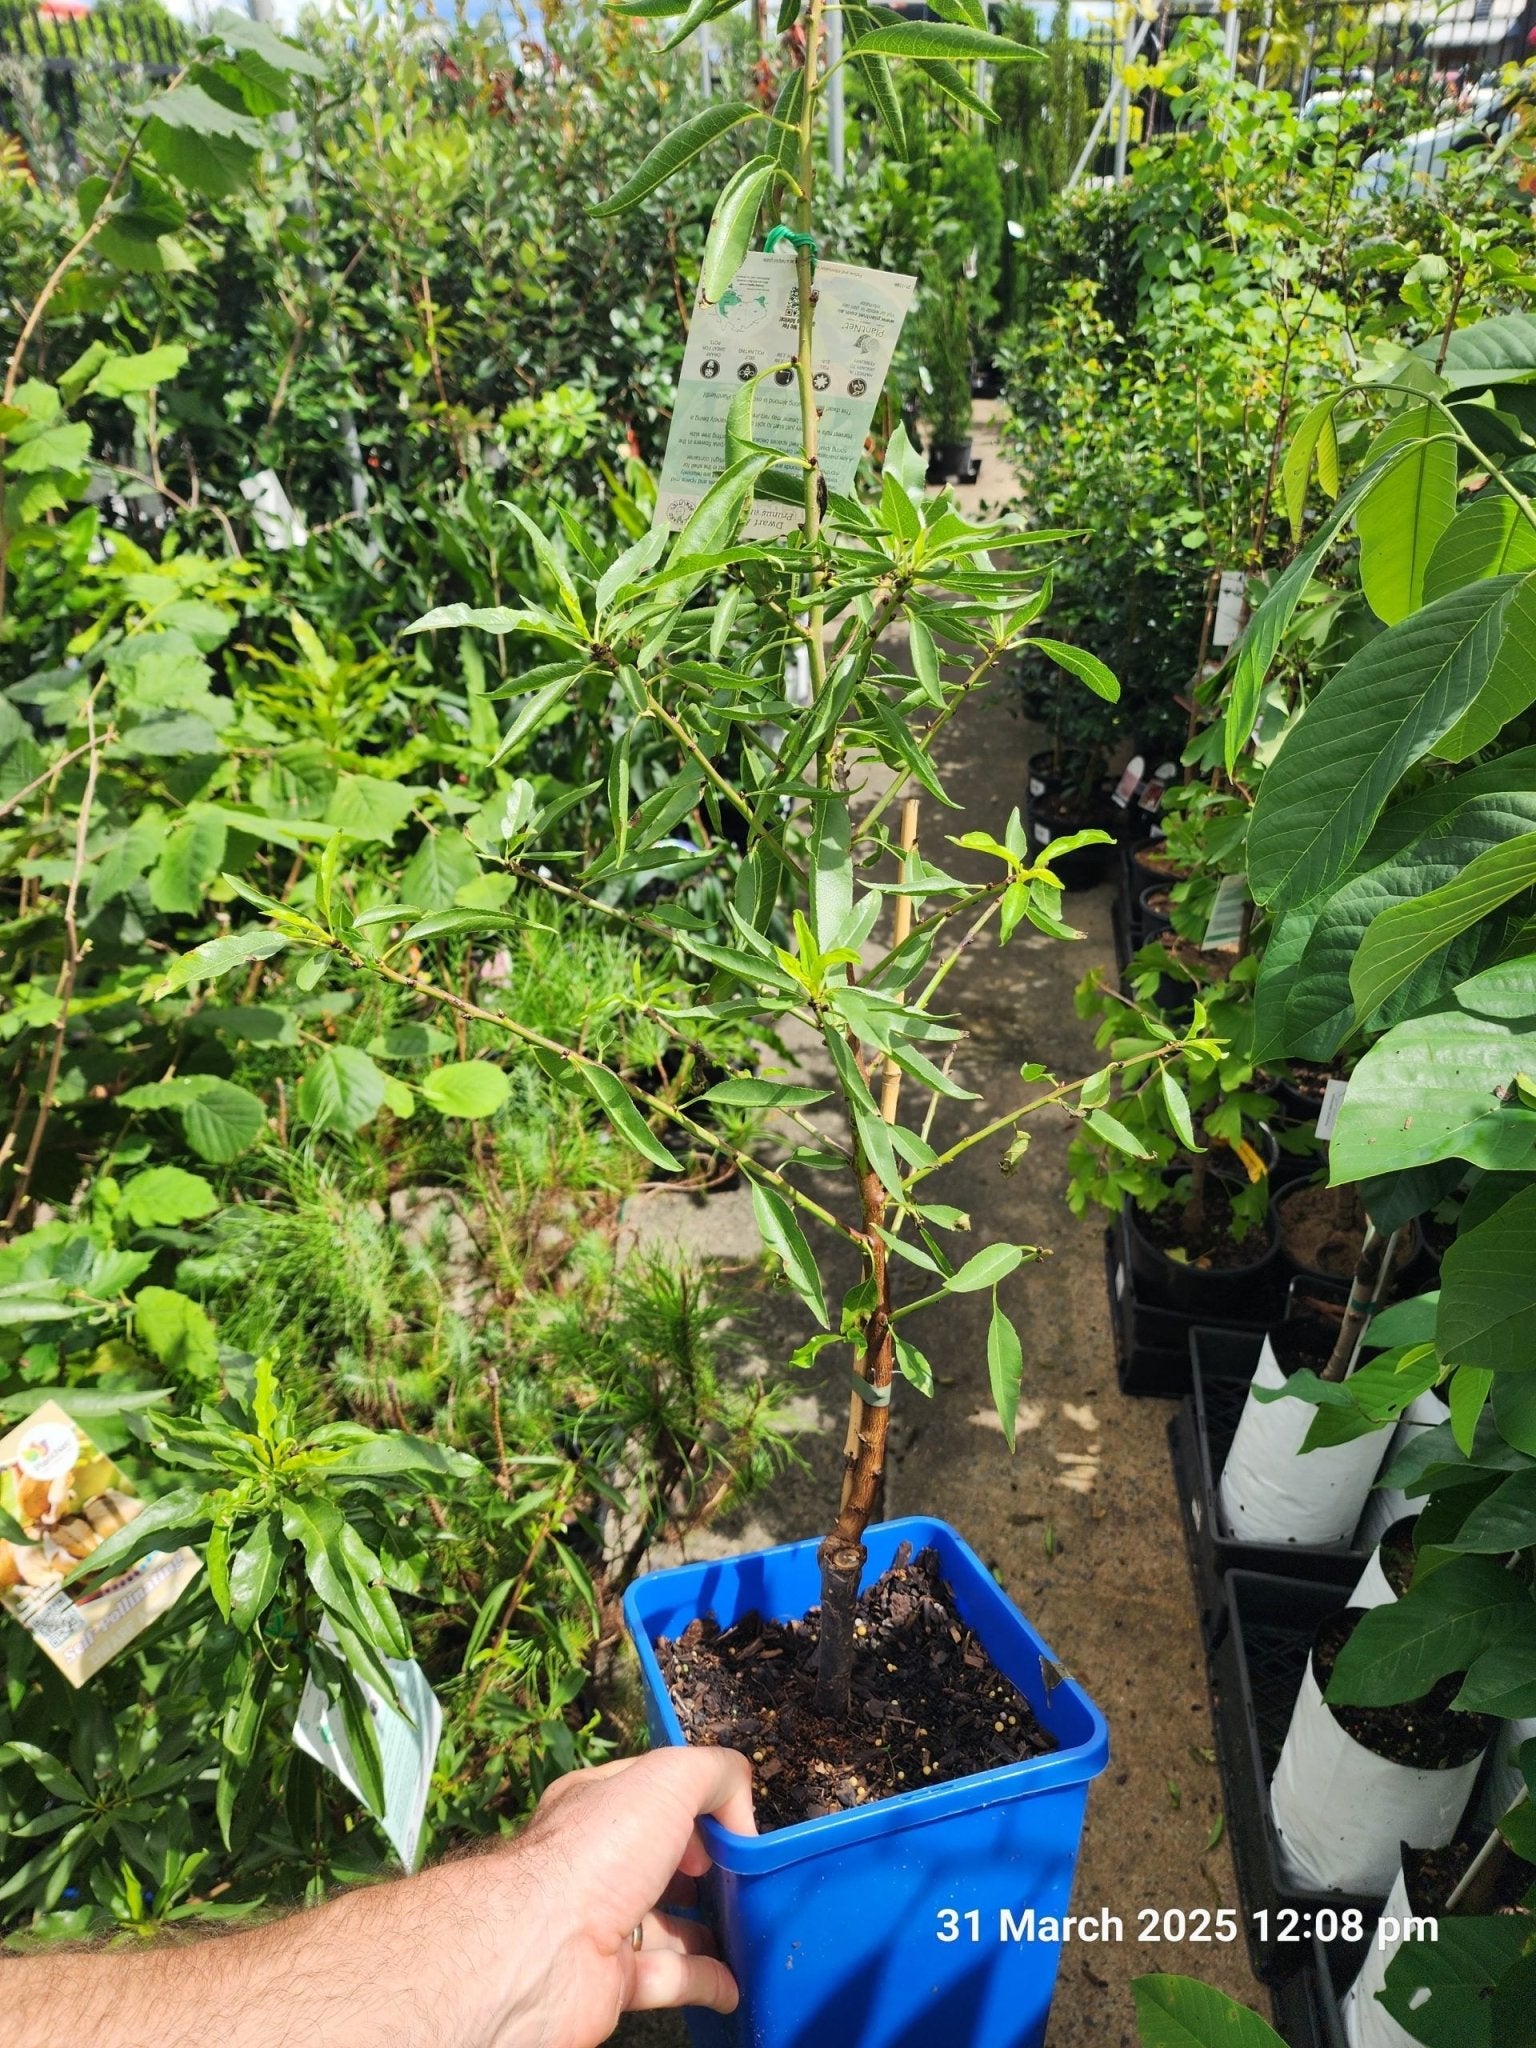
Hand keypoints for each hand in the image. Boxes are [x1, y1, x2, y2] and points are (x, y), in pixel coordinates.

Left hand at [510, 1747, 756, 2047]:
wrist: (541, 1951)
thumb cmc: (599, 1852)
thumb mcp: (667, 1779)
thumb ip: (715, 1775)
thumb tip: (742, 1816)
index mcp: (599, 1804)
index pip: (654, 1791)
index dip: (698, 1803)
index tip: (734, 1827)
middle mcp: (597, 1861)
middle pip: (661, 1860)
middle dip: (705, 1868)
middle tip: (744, 1878)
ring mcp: (601, 1924)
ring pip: (666, 1922)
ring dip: (708, 1929)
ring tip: (749, 1931)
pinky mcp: (610, 1981)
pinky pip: (668, 1979)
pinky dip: (704, 1981)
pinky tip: (734, 1985)